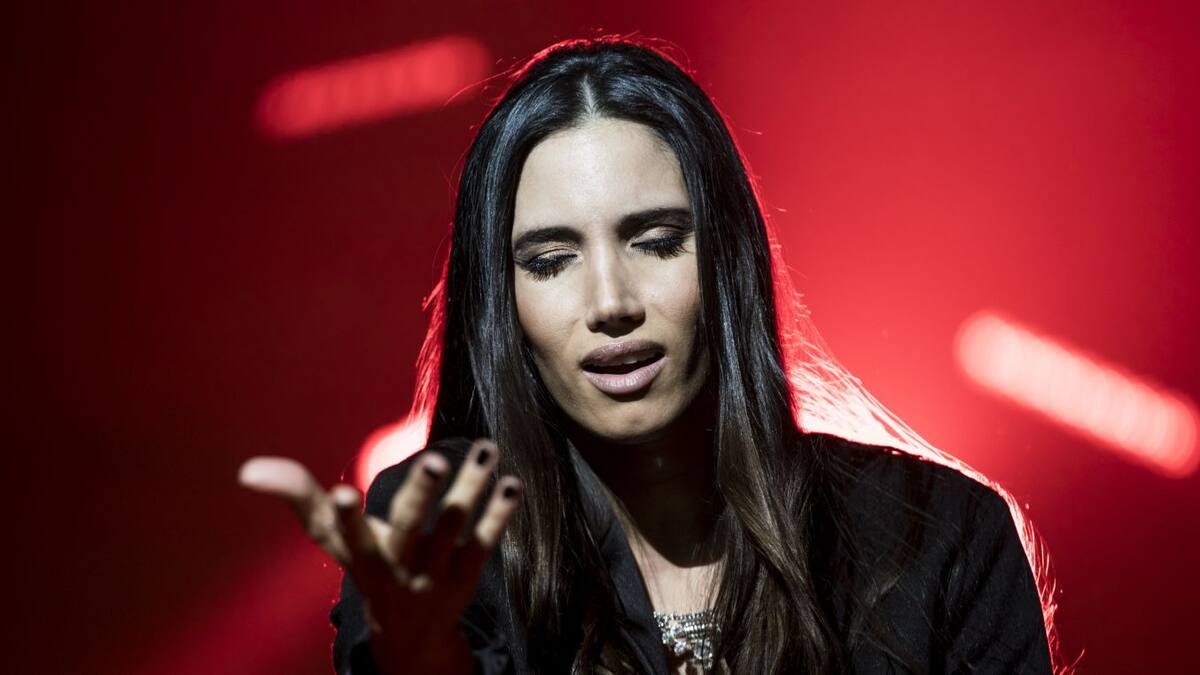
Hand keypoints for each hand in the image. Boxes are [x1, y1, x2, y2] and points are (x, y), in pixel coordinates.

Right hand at [237, 438, 522, 674]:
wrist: (408, 634)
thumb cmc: (365, 564)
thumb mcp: (332, 539)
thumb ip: (298, 498)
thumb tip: (249, 470)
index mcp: (359, 556)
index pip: (347, 536)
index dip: (344, 517)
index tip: (343, 493)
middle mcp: (396, 568)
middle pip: (408, 530)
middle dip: (419, 496)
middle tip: (435, 460)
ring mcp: (434, 575)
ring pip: (454, 528)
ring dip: (471, 488)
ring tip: (487, 448)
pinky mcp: (466, 578)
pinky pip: (484, 543)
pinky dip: (499, 514)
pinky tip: (511, 483)